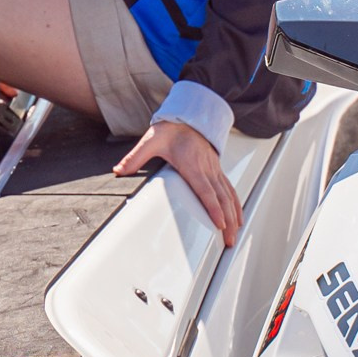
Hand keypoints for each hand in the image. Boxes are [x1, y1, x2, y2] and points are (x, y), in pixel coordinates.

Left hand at [114, 115, 242, 246]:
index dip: (213, 208)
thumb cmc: (171, 129)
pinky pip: (230, 188)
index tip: (219, 224)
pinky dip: (236, 204)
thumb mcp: (151, 140)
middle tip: (229, 240)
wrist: (189, 117)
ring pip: (228, 195)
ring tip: (235, 234)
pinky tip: (238, 216)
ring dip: (234, 215)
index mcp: (192, 165)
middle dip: (227, 221)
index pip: (205, 190)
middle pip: (221, 198)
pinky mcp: (217, 170)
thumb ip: (135, 157)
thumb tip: (119, 170)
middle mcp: (206, 168)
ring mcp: (214, 169)